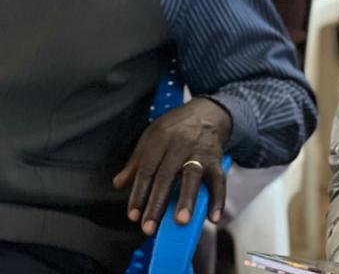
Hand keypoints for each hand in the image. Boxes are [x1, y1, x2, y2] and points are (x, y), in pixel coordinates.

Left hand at [113, 97, 231, 235]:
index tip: (133, 216)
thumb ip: (136, 162)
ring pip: (193, 176)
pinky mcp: (216, 160)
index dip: (138, 193)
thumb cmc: (175, 129)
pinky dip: (218, 199)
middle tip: (149, 227)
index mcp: (160, 139)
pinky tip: (214, 218)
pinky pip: (219, 180)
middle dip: (157, 203)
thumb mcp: (151, 137)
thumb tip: (119, 184)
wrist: (207, 112)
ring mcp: (200, 153)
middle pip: (167, 175)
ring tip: (181, 221)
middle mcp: (180, 145)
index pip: (146, 169)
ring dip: (187, 199)